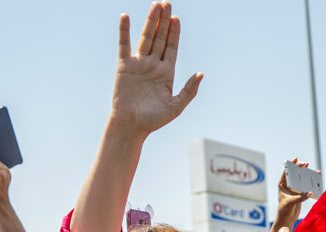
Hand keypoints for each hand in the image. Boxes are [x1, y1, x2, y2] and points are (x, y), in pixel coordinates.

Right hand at [110, 2, 202, 137]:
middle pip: (159, 38)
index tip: (176, 18)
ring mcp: (138, 64)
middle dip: (163, 21)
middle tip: (166, 3)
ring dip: (150, 21)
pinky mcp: (124, 66)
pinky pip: (124, 45)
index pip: (171, 48)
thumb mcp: (176, 106)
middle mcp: (153, 65)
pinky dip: (124, 31)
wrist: (131, 126)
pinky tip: (126, 17)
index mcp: (166, 73)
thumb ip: (189, 90)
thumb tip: (201, 73)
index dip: (174, 33)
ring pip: (145, 38)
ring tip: (155, 5)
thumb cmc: (153, 120)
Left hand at [274, 158, 312, 228]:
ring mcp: (295, 189)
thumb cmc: (284, 210)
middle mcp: (288, 185)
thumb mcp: (291, 202)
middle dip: (300, 167)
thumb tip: (310, 193)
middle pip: (295, 173)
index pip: (286, 172)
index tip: (296, 159)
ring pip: (302, 179)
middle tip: (306, 164)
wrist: (287, 219)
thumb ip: (300, 197)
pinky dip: (312, 183)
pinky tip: (317, 179)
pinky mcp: (300, 193)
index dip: (290, 165)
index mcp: (282, 185)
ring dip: (307, 174)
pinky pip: (307, 186)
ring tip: (314, 171)